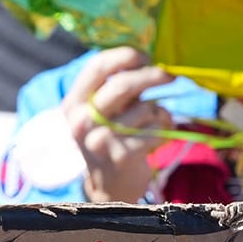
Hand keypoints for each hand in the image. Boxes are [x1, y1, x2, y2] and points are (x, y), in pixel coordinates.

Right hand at [62, 47, 178, 203]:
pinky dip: (162, 129)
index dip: (125, 55)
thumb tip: (148, 57)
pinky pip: (155, 129)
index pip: (97, 67)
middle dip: (152, 76)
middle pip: (123, 85)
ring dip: (158, 111)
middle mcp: (82, 122)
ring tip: (153, 121)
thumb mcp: (101, 111)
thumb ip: (115, 86)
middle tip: (169, 75)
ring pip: (145, 109)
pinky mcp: (122, 157)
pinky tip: (155, 137)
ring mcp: (101, 142)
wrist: (109, 186)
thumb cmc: (110, 138)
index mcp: (73, 104)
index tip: (145, 55)